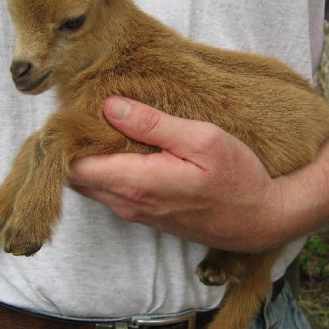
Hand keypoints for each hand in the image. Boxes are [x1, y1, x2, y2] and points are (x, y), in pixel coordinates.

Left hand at [70, 97, 286, 251]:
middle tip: (84, 114)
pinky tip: (123, 147)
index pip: (75, 166)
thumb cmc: (238, 179)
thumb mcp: (202, 140)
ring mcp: (135, 212)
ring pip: (90, 185)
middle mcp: (128, 203)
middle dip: (73, 148)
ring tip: (102, 126)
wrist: (260, 221)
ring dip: (88, 159)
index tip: (75, 111)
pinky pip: (109, 192)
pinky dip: (105, 170)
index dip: (68, 138)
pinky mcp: (145, 216)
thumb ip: (153, 124)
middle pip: (75, 178)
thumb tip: (109, 107)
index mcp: (137, 183)